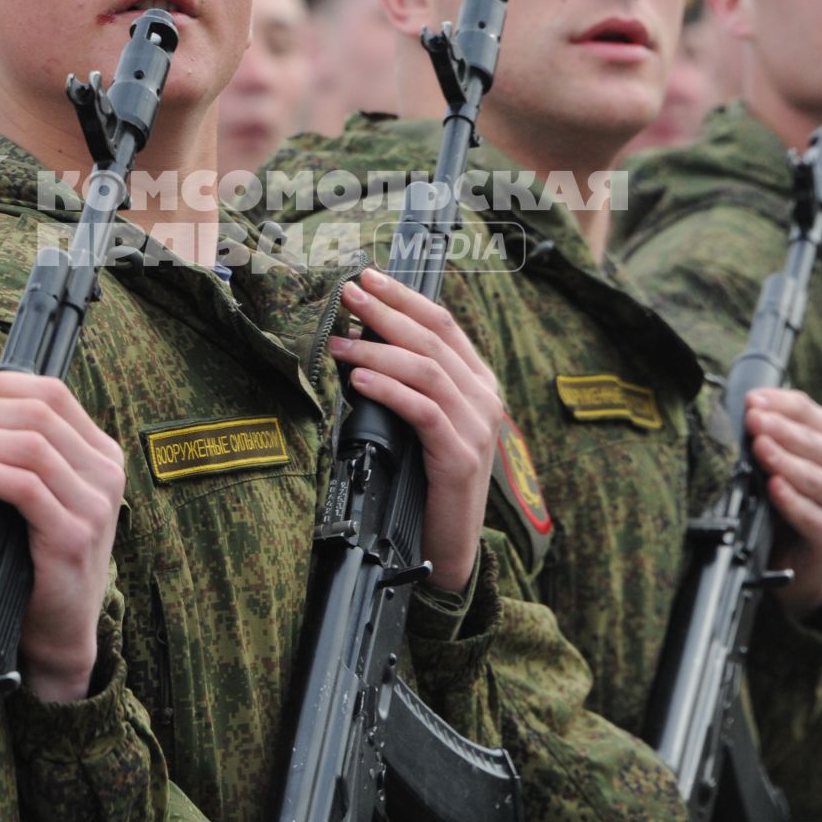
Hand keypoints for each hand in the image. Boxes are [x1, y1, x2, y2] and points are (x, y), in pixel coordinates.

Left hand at [0, 372, 123, 699]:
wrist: (60, 628)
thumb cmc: (40, 561)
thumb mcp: (44, 497)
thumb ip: (26, 457)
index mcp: (100, 453)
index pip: (53, 392)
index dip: (0, 386)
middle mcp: (105, 473)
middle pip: (36, 413)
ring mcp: (94, 505)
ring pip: (28, 445)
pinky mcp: (73, 536)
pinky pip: (23, 486)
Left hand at [327, 267, 501, 591]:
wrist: (448, 545)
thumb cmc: (427, 481)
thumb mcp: (424, 423)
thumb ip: (409, 385)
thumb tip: (361, 343)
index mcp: (478, 382)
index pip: (443, 324)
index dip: (404, 297)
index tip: (369, 276)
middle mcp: (483, 397)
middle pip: (431, 339)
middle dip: (386, 310)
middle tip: (348, 292)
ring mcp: (477, 426)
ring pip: (425, 370)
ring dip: (376, 348)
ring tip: (338, 341)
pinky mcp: (460, 456)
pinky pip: (422, 410)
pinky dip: (388, 389)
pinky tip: (360, 378)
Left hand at [747, 388, 821, 616]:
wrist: (793, 549)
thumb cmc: (783, 492)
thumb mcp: (775, 455)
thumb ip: (767, 430)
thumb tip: (750, 405)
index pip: (809, 412)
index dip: (780, 404)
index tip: (752, 401)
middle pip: (820, 444)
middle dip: (783, 430)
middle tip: (754, 422)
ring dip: (788, 462)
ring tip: (761, 450)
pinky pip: (817, 517)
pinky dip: (793, 502)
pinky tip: (775, 488)